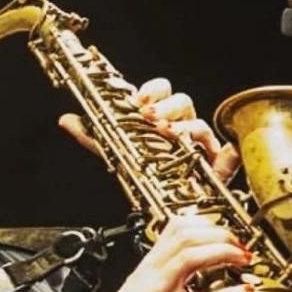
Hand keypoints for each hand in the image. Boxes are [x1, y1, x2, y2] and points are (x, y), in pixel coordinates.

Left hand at [58, 78, 240, 182]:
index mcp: (159, 115)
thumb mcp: (113, 151)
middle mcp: (180, 124)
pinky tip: (218, 155)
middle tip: (151, 116)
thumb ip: (90, 135)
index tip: (139, 99)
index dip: (151, 90)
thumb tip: (66, 119)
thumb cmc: (146, 171)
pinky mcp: (215, 165)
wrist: (166, 201)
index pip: (159, 91)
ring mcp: (198, 143)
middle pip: (181, 101)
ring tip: (169, 135)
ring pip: (197, 123)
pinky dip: (224, 153)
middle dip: (166, 105)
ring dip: (184, 125)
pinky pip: (225, 153)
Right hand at [88, 216, 252, 291]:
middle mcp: (151, 273)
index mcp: (148, 264)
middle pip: (185, 236)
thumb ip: (169, 279)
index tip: (225, 232)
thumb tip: (202, 276)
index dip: (206, 224)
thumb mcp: (143, 289)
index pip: (175, 227)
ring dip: (223, 254)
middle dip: (220, 235)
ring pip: (189, 258)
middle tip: (241, 247)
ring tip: (244, 260)